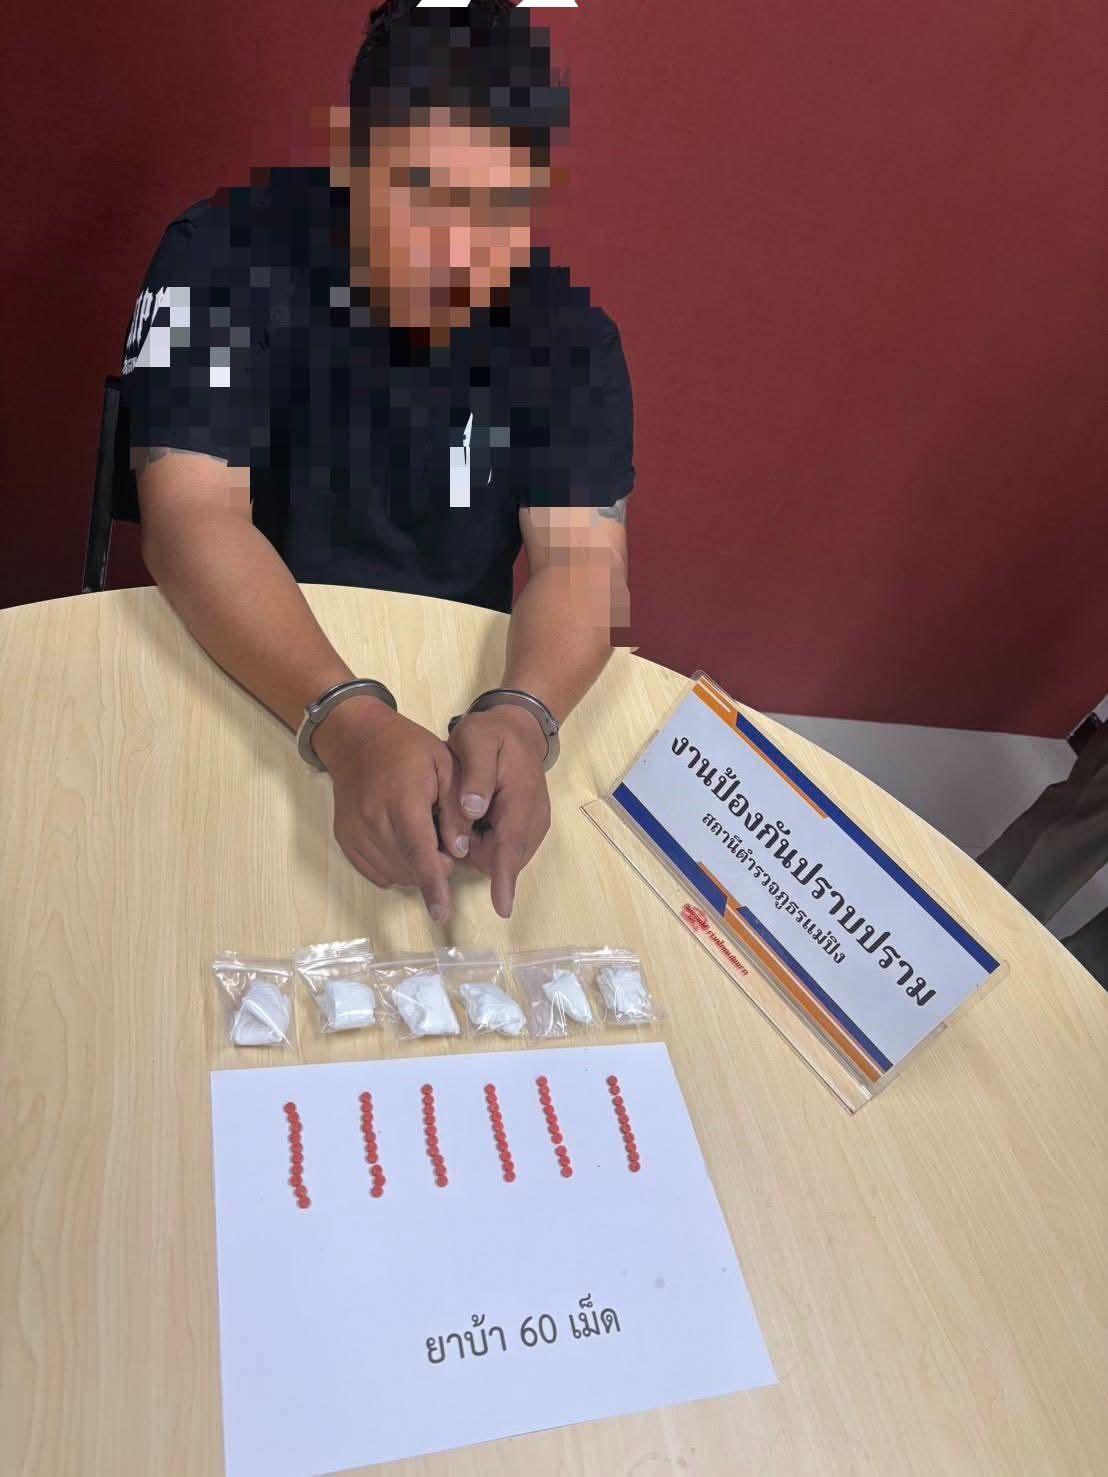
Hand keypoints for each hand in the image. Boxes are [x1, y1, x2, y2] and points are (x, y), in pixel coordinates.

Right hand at [312, 696, 457, 923]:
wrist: (358, 739)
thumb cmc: (409, 749)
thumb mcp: (446, 764)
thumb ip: (456, 808)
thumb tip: (460, 850)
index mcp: (402, 799)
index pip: (419, 852)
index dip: (433, 885)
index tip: (441, 913)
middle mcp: (373, 820)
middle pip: (407, 867)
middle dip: (433, 869)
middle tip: (444, 840)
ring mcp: (354, 831)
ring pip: (392, 873)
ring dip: (414, 869)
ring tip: (422, 836)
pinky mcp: (344, 839)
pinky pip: (374, 871)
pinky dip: (395, 868)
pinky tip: (402, 844)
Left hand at [437, 704, 551, 917]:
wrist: (518, 731)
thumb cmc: (492, 736)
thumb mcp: (476, 740)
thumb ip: (475, 774)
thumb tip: (473, 809)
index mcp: (522, 798)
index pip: (512, 844)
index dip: (506, 878)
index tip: (502, 908)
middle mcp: (534, 819)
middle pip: (502, 858)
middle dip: (476, 850)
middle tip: (461, 811)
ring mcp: (534, 826)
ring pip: (501, 858)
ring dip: (481, 845)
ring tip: (472, 810)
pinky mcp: (529, 830)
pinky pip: (503, 851)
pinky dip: (487, 841)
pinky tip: (480, 818)